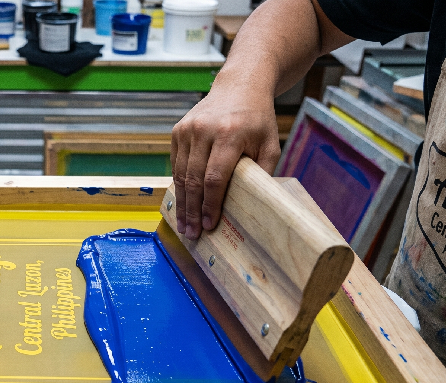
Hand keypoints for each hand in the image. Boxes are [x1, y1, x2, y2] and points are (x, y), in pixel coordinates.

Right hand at [170, 78, 280, 239]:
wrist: (240, 85)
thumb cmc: (258, 119)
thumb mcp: (270, 144)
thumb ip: (261, 173)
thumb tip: (251, 206)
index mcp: (229, 133)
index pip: (214, 177)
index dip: (210, 205)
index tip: (210, 225)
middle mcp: (204, 130)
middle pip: (194, 180)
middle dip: (192, 211)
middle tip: (192, 233)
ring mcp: (187, 130)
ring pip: (181, 175)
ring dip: (182, 203)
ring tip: (184, 225)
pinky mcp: (178, 131)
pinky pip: (175, 165)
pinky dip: (179, 186)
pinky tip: (182, 204)